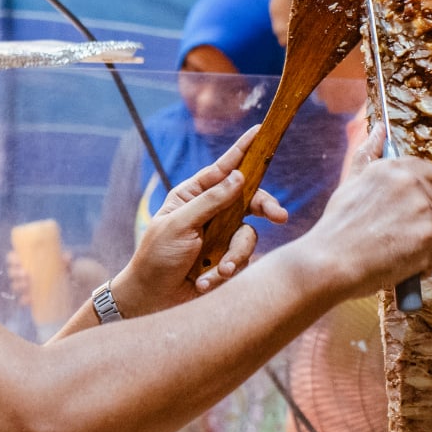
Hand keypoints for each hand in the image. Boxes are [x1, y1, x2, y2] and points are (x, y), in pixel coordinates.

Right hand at [4, 247, 71, 302]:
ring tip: (28, 285)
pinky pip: (23, 300)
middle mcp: (22, 273)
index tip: (19, 261)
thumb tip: (67, 257)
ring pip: (16, 285)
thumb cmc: (62, 266)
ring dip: (19, 285)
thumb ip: (65, 259)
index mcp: (25, 261)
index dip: (12, 259)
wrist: (68, 282)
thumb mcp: (64, 262)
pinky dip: (24, 299)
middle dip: (16, 273)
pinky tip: (28, 299)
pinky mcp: (30, 297)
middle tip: (26, 274)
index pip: (12, 258)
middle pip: (12, 272)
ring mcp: (25, 286)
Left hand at [110, 125, 288, 316]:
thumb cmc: (156, 258)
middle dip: (265, 208)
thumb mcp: (179, 224)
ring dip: (234, 256)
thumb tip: (239, 177)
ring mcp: (219, 238)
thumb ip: (210, 201)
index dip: (242, 151)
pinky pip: (241, 261)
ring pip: (248, 236)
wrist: (152, 300)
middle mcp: (210, 213)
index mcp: (192, 196)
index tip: (258, 131)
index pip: (222, 170)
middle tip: (279, 216)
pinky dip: (224, 273)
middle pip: (248, 200)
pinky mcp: (225, 261)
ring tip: (217, 271)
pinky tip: (204, 283)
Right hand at [294, 145, 431, 301]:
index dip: (419, 194)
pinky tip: (400, 264)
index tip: (402, 209)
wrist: (329, 262)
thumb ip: (368, 153)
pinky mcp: (429, 240)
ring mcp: (423, 212)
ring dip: (425, 245)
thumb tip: (379, 129)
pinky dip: (423, 265)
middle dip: (424, 221)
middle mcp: (413, 185)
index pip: (429, 173)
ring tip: (396, 251)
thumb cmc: (337, 226)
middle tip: (395, 235)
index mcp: (395, 169)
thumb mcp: (350, 182)